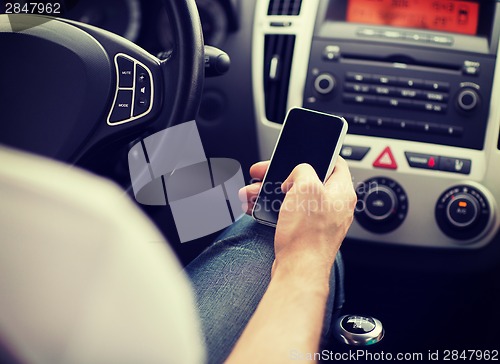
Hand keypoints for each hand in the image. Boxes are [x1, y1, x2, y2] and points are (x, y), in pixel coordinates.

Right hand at [239, 158, 355, 279]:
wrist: (298, 270)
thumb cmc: (307, 234)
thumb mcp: (305, 187)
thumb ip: (303, 170)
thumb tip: (298, 173)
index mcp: (342, 191)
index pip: (335, 163)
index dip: (317, 155)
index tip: (300, 153)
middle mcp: (334, 206)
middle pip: (308, 180)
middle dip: (281, 175)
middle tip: (263, 173)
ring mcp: (321, 221)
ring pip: (295, 197)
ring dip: (272, 192)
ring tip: (252, 192)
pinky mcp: (308, 233)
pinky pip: (290, 213)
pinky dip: (274, 208)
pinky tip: (257, 207)